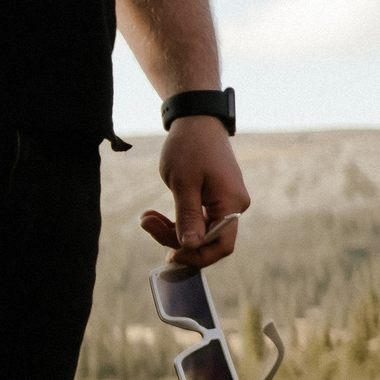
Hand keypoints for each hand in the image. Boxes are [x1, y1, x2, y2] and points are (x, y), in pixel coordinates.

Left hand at [140, 117, 248, 266]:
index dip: (196, 257)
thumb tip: (191, 246)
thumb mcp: (183, 183)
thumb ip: (188, 216)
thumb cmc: (190, 147)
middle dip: (173, 238)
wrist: (197, 122)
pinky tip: (153, 216)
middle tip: (146, 223)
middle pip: (205, 240)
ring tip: (146, 217)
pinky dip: (174, 221)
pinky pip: (195, 220)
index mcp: (231, 203)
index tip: (169, 256)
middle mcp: (234, 206)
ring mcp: (225, 203)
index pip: (221, 246)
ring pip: (197, 231)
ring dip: (168, 229)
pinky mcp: (214, 200)